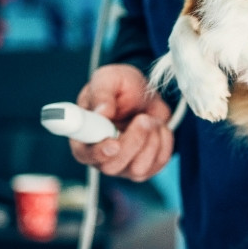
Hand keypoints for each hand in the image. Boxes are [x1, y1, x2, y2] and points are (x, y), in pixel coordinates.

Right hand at [70, 64, 174, 181]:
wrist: (146, 95)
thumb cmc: (122, 88)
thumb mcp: (109, 79)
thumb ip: (102, 93)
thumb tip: (102, 111)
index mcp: (83, 135)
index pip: (84, 154)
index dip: (98, 152)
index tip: (114, 143)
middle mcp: (100, 156)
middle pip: (112, 166)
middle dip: (133, 141)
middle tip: (142, 118)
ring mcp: (123, 165)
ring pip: (137, 169)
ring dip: (151, 139)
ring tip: (149, 118)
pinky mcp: (145, 168)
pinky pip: (158, 163)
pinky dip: (163, 141)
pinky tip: (156, 127)